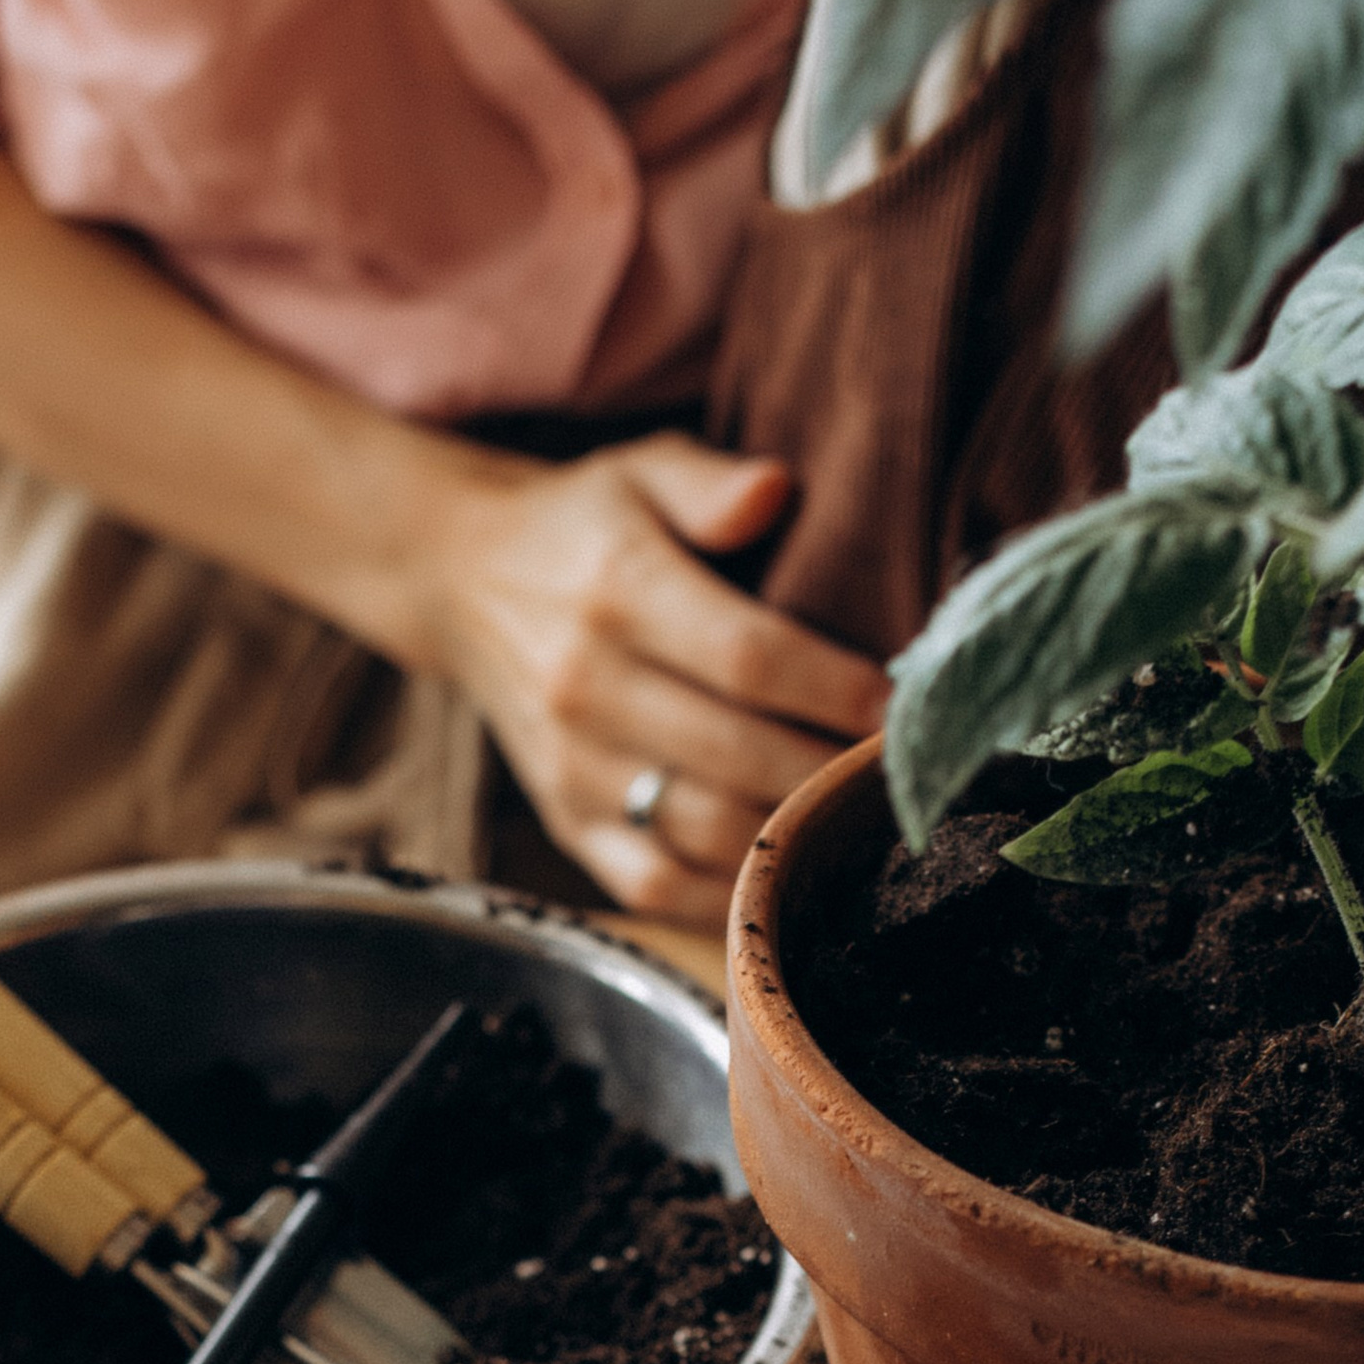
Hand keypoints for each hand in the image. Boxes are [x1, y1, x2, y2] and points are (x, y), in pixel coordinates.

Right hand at [415, 435, 890, 922]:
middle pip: (737, 753)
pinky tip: (786, 870)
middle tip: (901, 770)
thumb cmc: (584, 526)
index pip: (745, 656)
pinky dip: (730, 892)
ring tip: (856, 817)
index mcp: (616, 590)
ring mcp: (572, 767)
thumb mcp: (641, 471)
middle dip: (831, 768)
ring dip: (793, 833)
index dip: (833, 688)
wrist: (462, 583)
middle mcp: (586, 686)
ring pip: (705, 828)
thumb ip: (709, 483)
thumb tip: (775, 490)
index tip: (900, 703)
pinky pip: (657, 883)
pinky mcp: (566, 822)